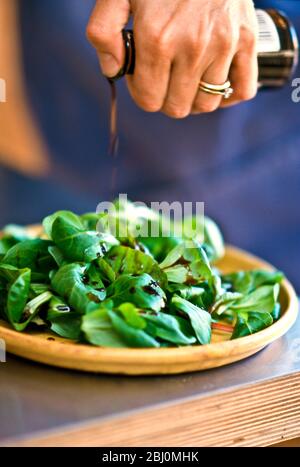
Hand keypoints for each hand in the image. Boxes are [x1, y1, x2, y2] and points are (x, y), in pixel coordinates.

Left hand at [87, 0, 257, 117]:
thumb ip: (103, 32)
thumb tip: (112, 71)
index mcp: (157, 40)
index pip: (149, 100)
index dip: (141, 92)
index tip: (142, 75)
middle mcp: (192, 48)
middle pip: (177, 108)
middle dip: (165, 98)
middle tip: (162, 75)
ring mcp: (223, 45)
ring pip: (206, 104)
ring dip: (193, 98)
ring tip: (186, 76)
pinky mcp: (247, 38)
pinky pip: (242, 89)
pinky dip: (228, 94)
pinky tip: (215, 83)